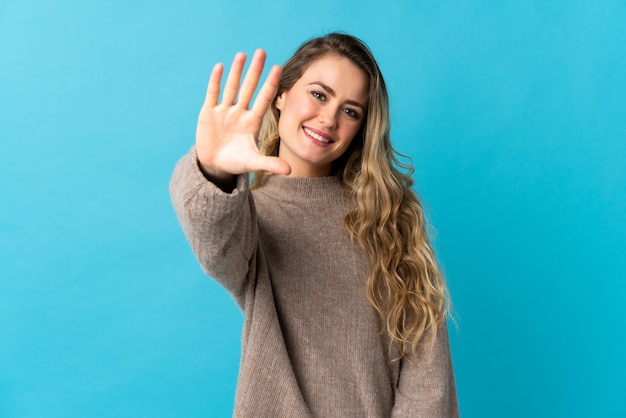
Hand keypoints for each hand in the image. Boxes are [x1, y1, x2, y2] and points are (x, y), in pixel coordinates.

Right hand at [196, 49, 290, 185]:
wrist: (215, 165)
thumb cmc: (236, 162)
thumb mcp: (253, 163)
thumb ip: (270, 164)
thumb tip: (290, 171)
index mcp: (252, 121)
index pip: (264, 99)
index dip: (270, 84)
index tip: (278, 68)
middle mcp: (240, 112)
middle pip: (249, 87)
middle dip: (255, 71)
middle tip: (262, 52)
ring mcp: (224, 111)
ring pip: (231, 87)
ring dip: (236, 71)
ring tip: (242, 54)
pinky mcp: (209, 113)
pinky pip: (213, 94)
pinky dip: (216, 81)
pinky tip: (220, 66)